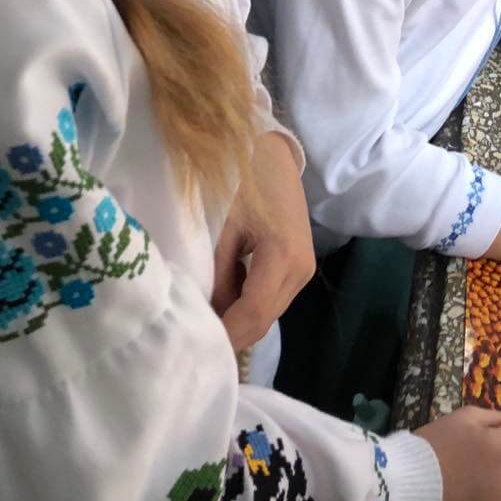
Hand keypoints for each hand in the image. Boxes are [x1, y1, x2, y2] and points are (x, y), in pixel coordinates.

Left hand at [211, 132, 314, 350]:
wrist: (275, 156)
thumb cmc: (245, 181)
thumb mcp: (224, 226)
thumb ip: (217, 273)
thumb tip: (206, 313)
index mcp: (283, 256)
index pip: (253, 313)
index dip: (227, 333)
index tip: (196, 345)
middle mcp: (300, 270)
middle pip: (264, 320)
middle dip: (231, 333)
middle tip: (195, 336)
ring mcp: (304, 271)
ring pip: (269, 313)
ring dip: (239, 320)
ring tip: (208, 314)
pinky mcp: (301, 268)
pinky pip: (272, 299)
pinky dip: (248, 304)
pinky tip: (228, 292)